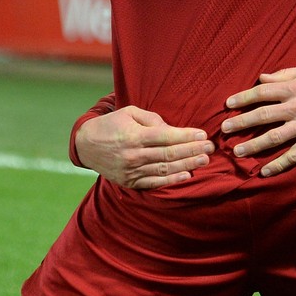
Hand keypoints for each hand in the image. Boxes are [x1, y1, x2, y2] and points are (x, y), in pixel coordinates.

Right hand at [75, 107, 212, 189]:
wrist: (86, 145)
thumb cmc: (112, 124)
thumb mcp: (129, 113)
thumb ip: (152, 119)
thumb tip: (173, 129)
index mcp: (134, 135)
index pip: (166, 136)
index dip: (186, 136)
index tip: (203, 134)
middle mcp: (133, 154)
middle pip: (169, 154)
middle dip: (192, 150)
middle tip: (210, 148)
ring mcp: (131, 170)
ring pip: (164, 169)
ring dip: (187, 165)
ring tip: (204, 160)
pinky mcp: (130, 181)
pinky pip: (154, 182)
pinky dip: (171, 180)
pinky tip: (186, 175)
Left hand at [221, 65, 295, 177]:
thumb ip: (285, 74)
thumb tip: (261, 78)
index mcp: (295, 88)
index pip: (263, 93)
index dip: (243, 98)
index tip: (227, 105)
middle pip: (263, 116)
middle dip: (241, 123)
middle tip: (224, 130)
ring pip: (274, 138)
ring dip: (253, 145)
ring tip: (237, 151)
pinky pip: (293, 156)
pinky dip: (278, 165)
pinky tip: (264, 172)